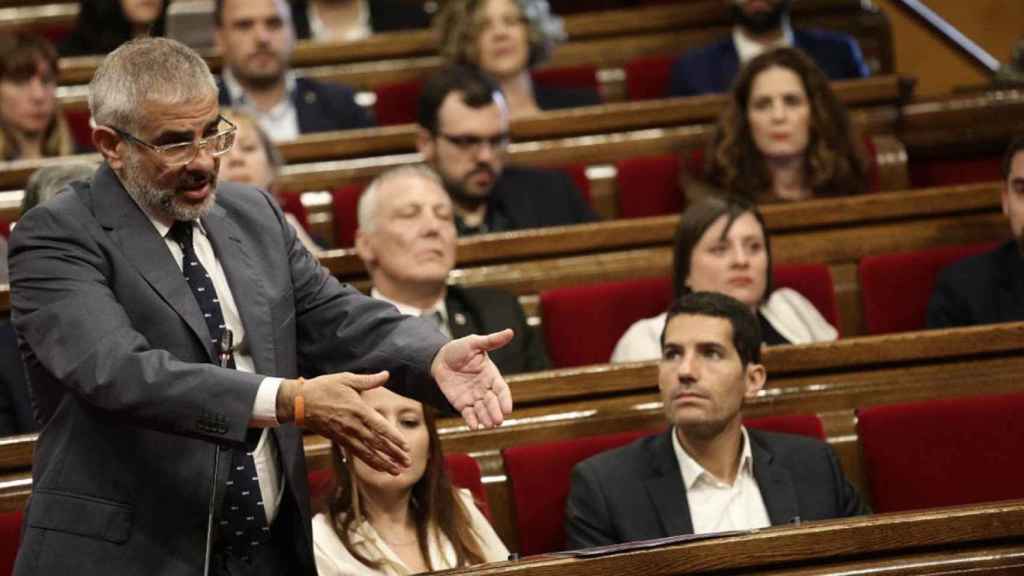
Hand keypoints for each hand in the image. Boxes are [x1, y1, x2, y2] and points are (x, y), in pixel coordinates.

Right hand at [278, 371, 409, 474]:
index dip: (394, 438)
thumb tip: (386, 374)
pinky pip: (357, 454)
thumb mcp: (346, 379)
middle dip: (393, 454)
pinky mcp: (340, 440)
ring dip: (384, 463)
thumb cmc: (323, 388)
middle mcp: (354, 426)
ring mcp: (346, 435)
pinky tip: (380, 468)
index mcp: (359, 410)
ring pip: (368, 453)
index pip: (380, 427)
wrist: (299, 403)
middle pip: (377, 443)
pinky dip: (370, 462)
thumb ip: (368, 380)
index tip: (406, 447)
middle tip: (407, 463)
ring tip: (397, 472)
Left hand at [431, 329, 513, 429]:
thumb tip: (510, 332)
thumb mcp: (474, 343)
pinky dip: (472, 421)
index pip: (501, 389)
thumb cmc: (458, 349)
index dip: (505, 399)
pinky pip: (468, 414)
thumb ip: (491, 341)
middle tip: (498, 421)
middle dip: (496, 412)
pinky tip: (474, 426)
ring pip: (482, 410)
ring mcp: (473, 397)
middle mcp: (485, 388)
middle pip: (493, 403)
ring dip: (486, 418)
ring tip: (489, 425)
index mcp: (491, 375)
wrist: (438, 359)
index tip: (507, 409)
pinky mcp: (461, 404)